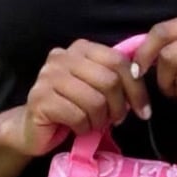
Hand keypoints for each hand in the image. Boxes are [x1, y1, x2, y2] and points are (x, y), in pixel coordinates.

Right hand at [1, 39, 151, 156]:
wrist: (33, 128)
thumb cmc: (72, 107)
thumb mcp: (97, 87)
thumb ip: (116, 77)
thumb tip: (141, 77)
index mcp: (81, 48)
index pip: (118, 61)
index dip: (136, 88)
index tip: (143, 110)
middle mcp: (62, 56)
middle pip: (109, 81)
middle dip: (118, 107)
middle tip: (115, 120)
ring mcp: (48, 76)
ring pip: (95, 101)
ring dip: (99, 120)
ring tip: (93, 124)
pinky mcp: (39, 99)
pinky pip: (77, 116)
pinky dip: (83, 128)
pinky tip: (77, 128)